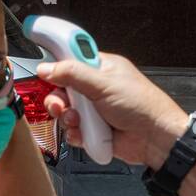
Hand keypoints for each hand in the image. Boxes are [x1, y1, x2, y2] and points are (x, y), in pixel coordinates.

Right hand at [37, 53, 190, 169]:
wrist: (154, 139)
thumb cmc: (142, 106)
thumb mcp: (104, 84)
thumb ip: (73, 74)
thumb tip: (47, 68)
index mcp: (100, 68)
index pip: (71, 56)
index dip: (56, 58)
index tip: (41, 58)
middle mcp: (95, 88)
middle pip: (61, 88)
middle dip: (59, 99)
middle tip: (62, 104)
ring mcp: (93, 110)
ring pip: (64, 111)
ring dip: (68, 118)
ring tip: (79, 122)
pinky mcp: (92, 130)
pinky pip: (72, 130)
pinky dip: (76, 134)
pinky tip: (85, 134)